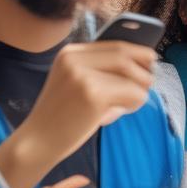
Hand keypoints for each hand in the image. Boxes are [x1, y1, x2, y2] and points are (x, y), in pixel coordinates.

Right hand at [0, 40, 156, 187]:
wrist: (36, 142)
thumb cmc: (62, 116)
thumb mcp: (75, 83)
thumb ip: (100, 71)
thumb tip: (144, 64)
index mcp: (70, 53)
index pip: (116, 45)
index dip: (138, 53)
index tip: (149, 63)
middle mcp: (75, 59)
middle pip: (126, 56)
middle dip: (143, 70)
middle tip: (147, 85)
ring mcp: (83, 75)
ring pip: (133, 75)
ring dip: (140, 90)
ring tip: (128, 104)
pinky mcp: (93, 94)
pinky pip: (132, 93)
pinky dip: (134, 104)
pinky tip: (119, 113)